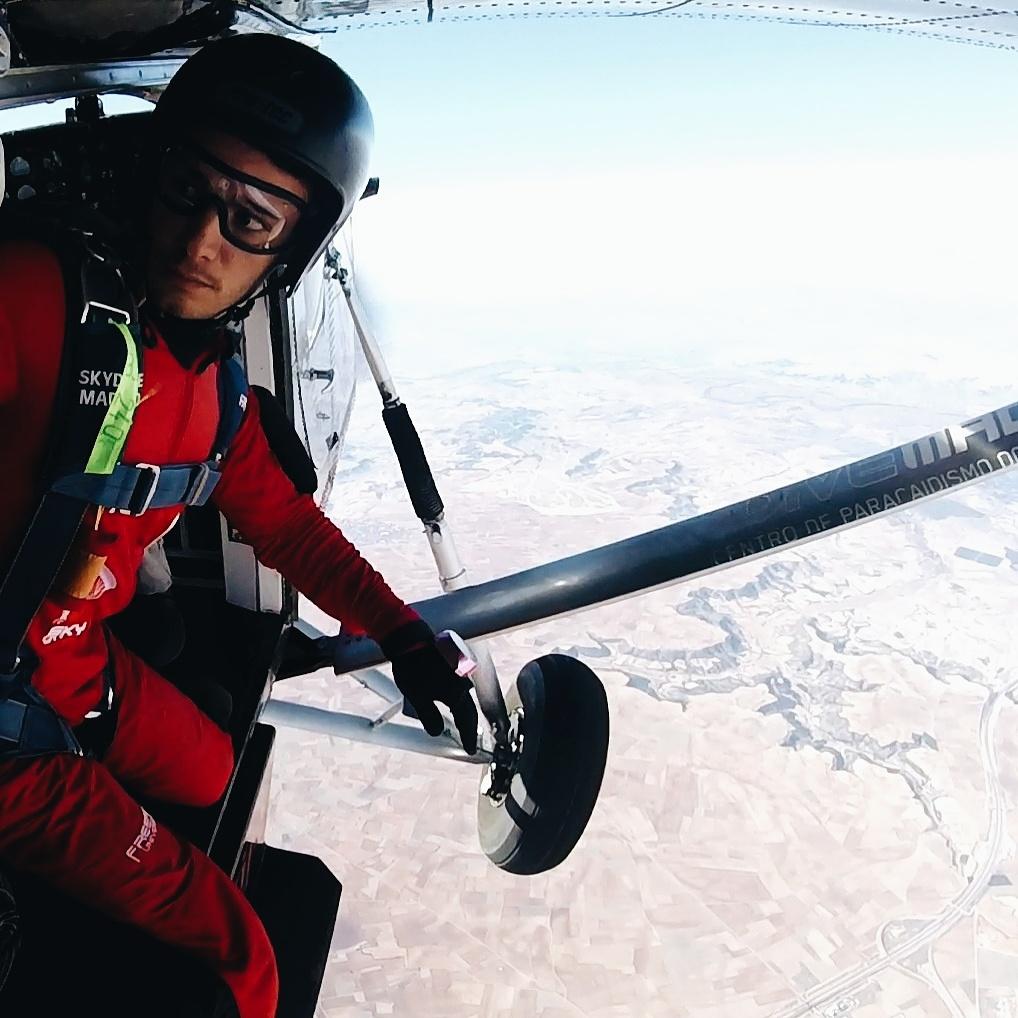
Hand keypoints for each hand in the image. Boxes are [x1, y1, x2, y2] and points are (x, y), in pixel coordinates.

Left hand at [381, 620, 478, 753]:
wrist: (410, 639)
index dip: (468, 736)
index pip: (467, 720)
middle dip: (468, 726)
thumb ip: (429, 717)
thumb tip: (436, 732)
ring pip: (466, 698)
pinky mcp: (456, 665)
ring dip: (464, 712)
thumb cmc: (412, 668)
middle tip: (467, 739)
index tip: (469, 749)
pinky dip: (459, 698)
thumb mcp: (417, 697)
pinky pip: (462, 686)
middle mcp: (463, 683)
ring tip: (461, 724)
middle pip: (470, 710)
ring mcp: (461, 673)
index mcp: (456, 693)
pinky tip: (454, 701)